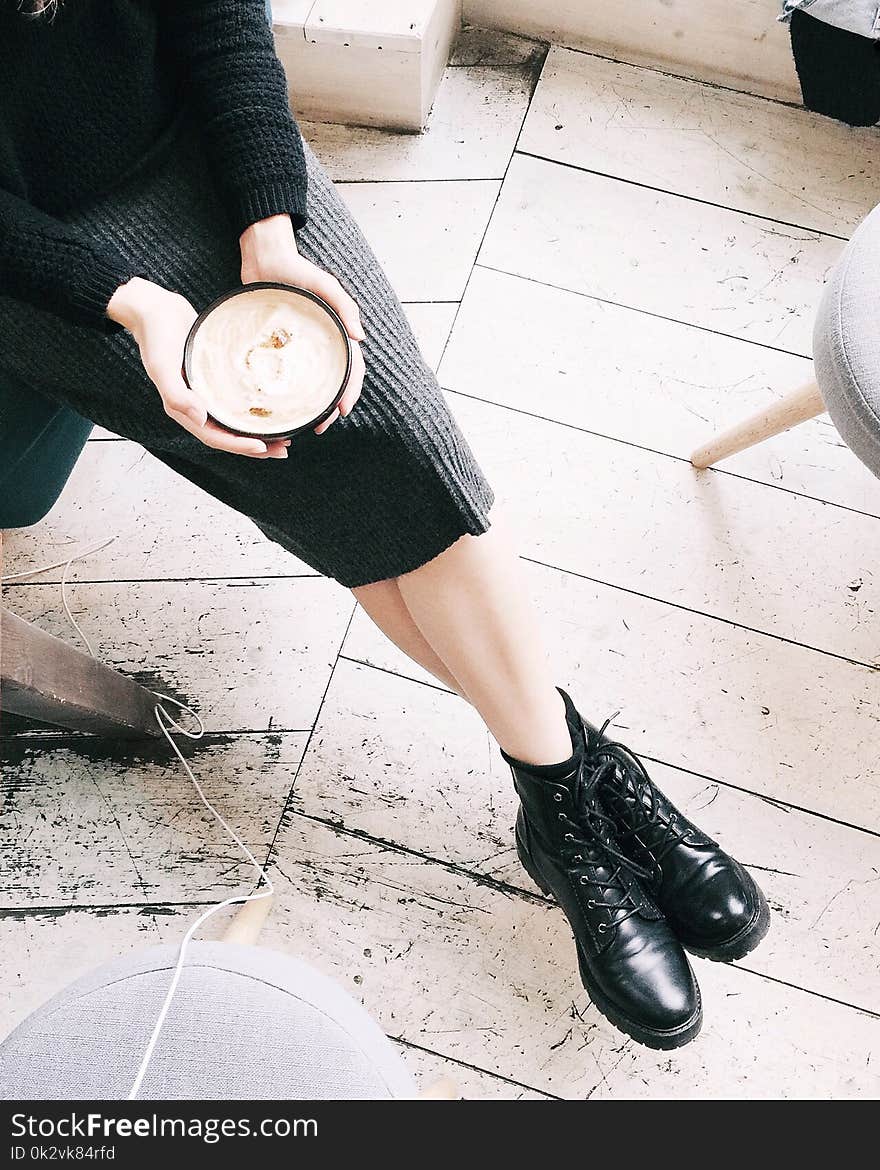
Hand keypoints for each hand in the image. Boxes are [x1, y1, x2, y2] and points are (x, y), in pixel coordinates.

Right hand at [107, 277, 289, 458]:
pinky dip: (253, 408)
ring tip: (284, 435)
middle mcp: (195, 405)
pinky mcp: (214, 379)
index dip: (238, 446)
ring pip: (235, 420)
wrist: (155, 308)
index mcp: (182, 408)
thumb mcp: (161, 365)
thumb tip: (200, 419)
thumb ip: (176, 395)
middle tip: (284, 448)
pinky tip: (271, 406)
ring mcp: (206, 393)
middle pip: (229, 434)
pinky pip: (236, 400)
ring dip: (258, 431)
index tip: (263, 448)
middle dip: (256, 445)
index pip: (214, 437)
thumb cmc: (156, 335)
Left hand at [240, 215, 365, 433]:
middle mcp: (322, 343)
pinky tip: (282, 405)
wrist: (263, 256)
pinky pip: (289, 372)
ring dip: (313, 405)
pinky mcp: (281, 345)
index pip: (352, 368)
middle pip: (333, 381)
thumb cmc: (297, 268)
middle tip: (319, 428)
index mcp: (337, 333)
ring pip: (313, 381)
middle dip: (331, 408)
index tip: (342, 411)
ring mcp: (302, 345)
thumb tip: (362, 338)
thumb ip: (345, 306)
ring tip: (304, 424)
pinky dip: (290, 391)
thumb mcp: (325, 285)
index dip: (350, 392)